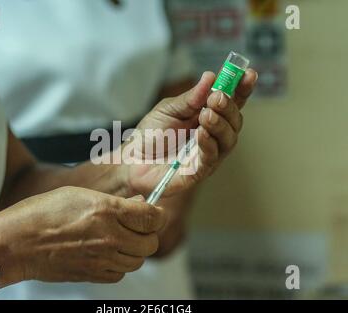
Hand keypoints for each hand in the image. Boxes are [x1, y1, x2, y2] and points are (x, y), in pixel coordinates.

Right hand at [1, 187, 165, 282]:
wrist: (16, 243)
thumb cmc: (44, 212)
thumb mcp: (81, 195)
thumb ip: (114, 202)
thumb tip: (139, 207)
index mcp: (107, 211)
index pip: (153, 218)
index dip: (157, 214)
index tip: (153, 213)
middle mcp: (109, 238)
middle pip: (150, 243)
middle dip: (148, 233)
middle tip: (136, 226)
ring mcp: (101, 259)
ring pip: (138, 261)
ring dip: (135, 250)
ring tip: (119, 239)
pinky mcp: (92, 275)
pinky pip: (120, 274)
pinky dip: (120, 265)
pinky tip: (107, 253)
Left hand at [122, 69, 257, 196]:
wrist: (131, 160)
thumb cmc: (151, 134)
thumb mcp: (168, 109)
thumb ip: (190, 98)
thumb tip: (211, 77)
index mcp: (207, 116)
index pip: (231, 102)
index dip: (242, 89)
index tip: (249, 74)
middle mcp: (213, 135)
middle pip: (234, 121)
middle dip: (229, 107)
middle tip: (217, 98)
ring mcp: (208, 154)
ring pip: (228, 140)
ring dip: (220, 124)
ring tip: (206, 114)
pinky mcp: (198, 171)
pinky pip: (211, 158)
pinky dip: (209, 144)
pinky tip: (201, 134)